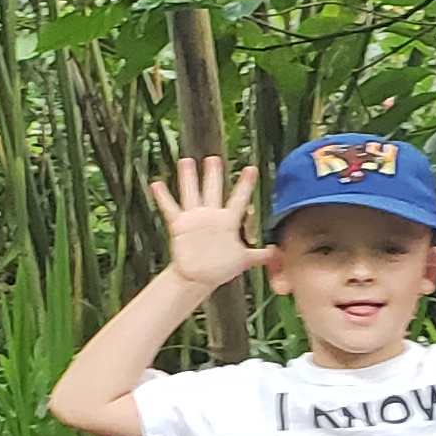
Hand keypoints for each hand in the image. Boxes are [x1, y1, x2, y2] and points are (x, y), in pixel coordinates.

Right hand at [149, 157, 270, 291]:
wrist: (198, 277)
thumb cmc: (221, 268)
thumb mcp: (243, 261)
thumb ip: (261, 256)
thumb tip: (278, 253)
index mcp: (228, 221)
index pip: (239, 198)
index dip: (245, 184)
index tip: (251, 168)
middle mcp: (212, 215)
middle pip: (213, 190)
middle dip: (214, 174)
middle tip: (214, 158)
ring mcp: (195, 218)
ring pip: (191, 193)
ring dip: (188, 179)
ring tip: (186, 161)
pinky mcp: (180, 226)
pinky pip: (170, 209)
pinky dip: (163, 197)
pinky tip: (156, 184)